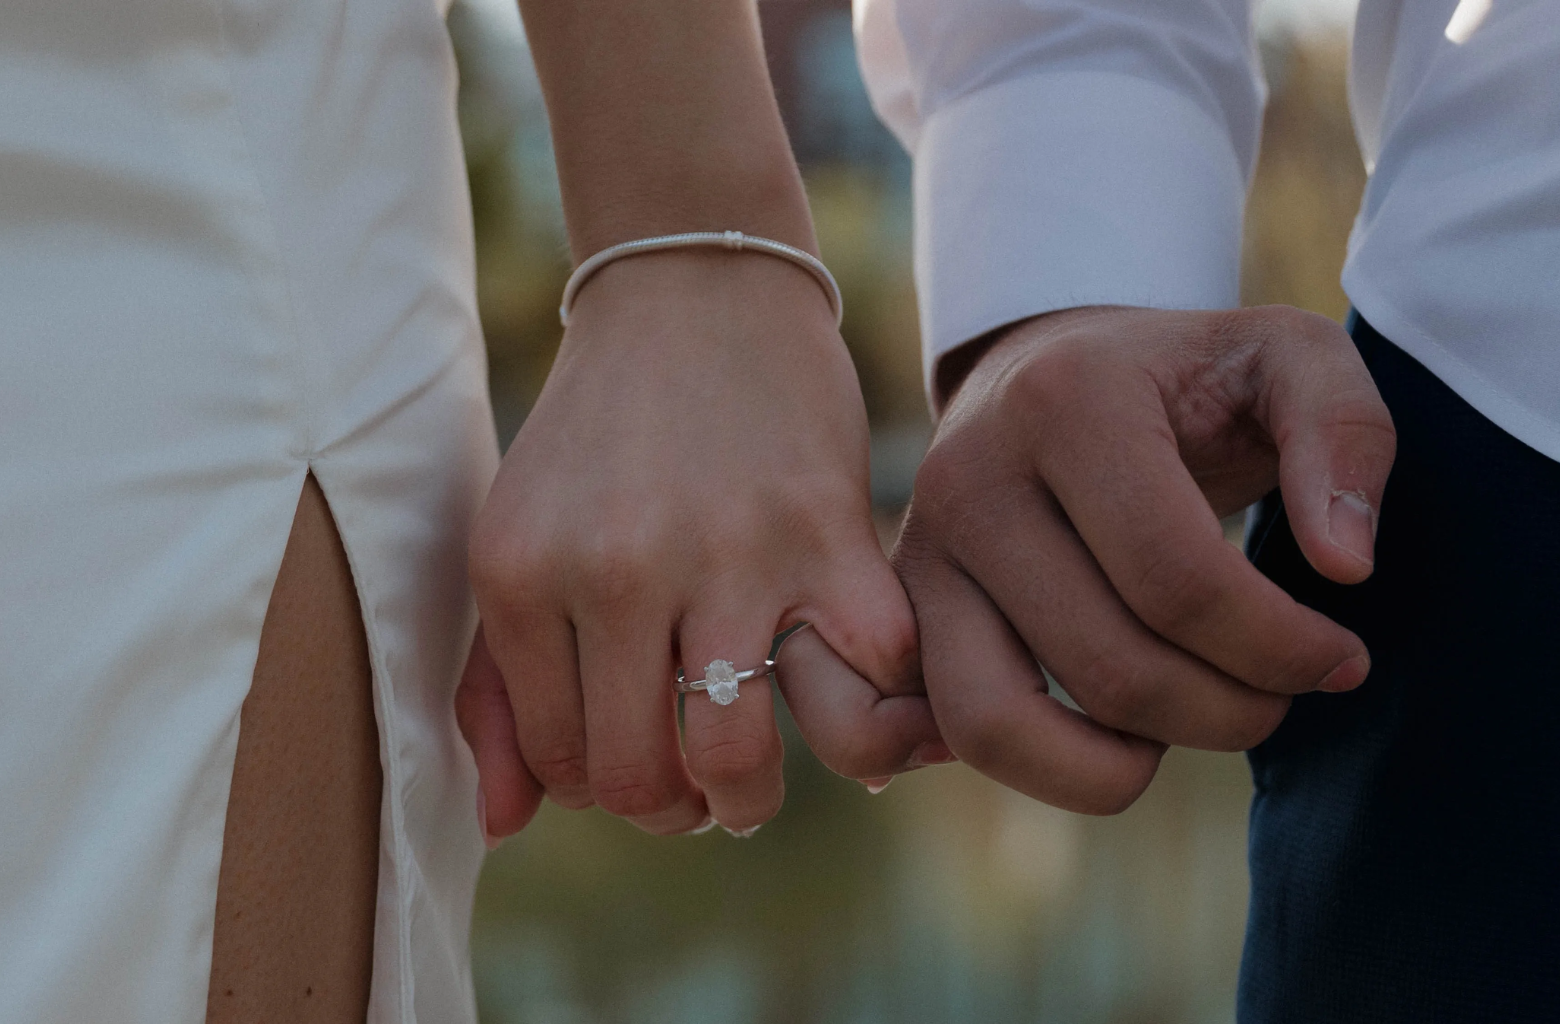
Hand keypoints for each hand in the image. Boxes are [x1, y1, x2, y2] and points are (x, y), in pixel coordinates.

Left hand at [458, 250, 943, 842]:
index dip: (597, 785)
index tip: (630, 758)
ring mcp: (728, 554)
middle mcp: (614, 570)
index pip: (556, 761)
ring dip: (743, 797)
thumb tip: (506, 830)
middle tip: (690, 786)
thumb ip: (494, 689)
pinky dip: (875, 714)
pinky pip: (870, 681)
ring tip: (745, 781)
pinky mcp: (829, 533)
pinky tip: (844, 699)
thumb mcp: (517, 544)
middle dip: (668, 809)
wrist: (694, 290)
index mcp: (520, 572)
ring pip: (734, 758)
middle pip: (636, 779)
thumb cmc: (601, 434)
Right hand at [893, 305, 1395, 813]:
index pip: (1177, 579)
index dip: (1279, 647)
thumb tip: (1343, 569)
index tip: (1341, 657)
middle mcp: (970, 476)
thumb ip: (1346, 433)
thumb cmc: (1185, 376)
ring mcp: (922, 550)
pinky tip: (1111, 740)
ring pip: (997, 722)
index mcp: (1067, 402)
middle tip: (1282, 696)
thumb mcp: (1288, 357)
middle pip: (1106, 666)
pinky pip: (945, 729)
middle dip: (1226, 714)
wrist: (1046, 367)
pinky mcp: (903, 609)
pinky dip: (1031, 765)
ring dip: (1116, 770)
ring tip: (1187, 727)